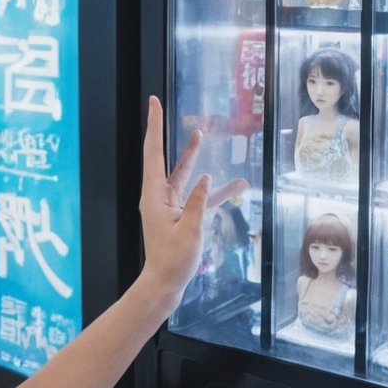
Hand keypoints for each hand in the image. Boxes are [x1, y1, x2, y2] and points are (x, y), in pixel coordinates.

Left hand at [138, 97, 209, 309]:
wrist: (164, 284)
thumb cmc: (173, 260)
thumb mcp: (189, 230)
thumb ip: (198, 203)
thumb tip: (204, 179)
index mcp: (154, 195)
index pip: (154, 152)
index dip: (154, 126)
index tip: (153, 103)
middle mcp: (159, 196)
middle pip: (164, 158)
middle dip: (166, 133)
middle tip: (162, 107)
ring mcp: (169, 205)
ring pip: (183, 174)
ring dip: (193, 157)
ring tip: (202, 134)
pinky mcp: (181, 215)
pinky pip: (197, 197)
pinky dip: (213, 191)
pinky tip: (233, 185)